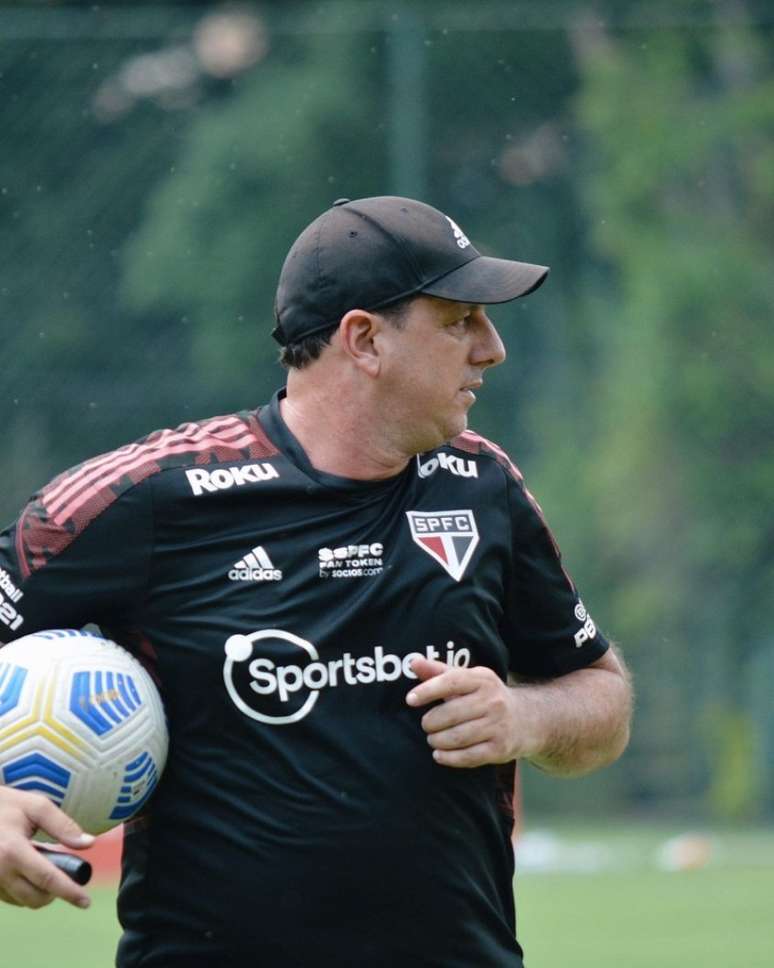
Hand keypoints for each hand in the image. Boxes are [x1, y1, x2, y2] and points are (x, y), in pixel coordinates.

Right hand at [0, 787, 93, 908]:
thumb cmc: (5, 805)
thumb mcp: (36, 806)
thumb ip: (63, 825)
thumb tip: (89, 843)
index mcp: (13, 851)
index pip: (48, 879)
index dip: (69, 892)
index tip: (86, 902)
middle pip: (35, 898)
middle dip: (55, 893)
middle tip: (65, 875)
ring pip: (22, 901)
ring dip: (39, 892)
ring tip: (44, 866)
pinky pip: (9, 897)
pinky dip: (24, 890)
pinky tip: (28, 869)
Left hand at [405, 657, 520, 767]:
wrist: (527, 719)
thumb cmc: (486, 696)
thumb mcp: (467, 679)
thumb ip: (438, 672)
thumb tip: (413, 662)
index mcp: (482, 679)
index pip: (451, 681)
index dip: (428, 690)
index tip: (410, 699)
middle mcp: (493, 701)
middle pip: (452, 713)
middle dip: (431, 722)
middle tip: (426, 724)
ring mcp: (498, 726)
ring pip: (458, 737)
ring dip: (437, 740)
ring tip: (432, 738)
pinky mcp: (500, 749)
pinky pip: (469, 757)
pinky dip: (449, 758)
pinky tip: (439, 754)